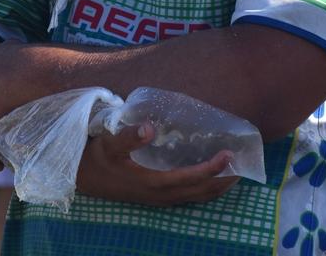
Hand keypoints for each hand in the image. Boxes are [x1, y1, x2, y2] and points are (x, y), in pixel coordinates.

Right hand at [76, 122, 239, 205]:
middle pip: (199, 192)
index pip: (189, 178)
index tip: (229, 155)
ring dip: (217, 187)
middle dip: (223, 180)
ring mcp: (158, 198)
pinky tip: (210, 179)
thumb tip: (148, 127)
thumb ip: (127, 137)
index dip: (211, 169)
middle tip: (243, 165)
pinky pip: (188, 196)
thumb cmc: (95, 158)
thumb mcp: (108, 144)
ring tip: (235, 173)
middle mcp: (159, 194)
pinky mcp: (155, 196)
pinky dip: (204, 189)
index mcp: (152, 182)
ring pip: (195, 197)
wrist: (81, 177)